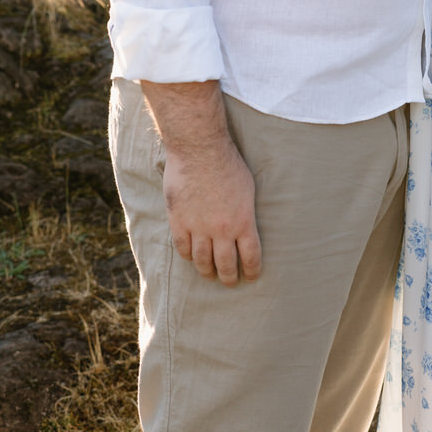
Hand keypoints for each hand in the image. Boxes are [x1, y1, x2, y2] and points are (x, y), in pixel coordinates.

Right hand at [162, 138, 261, 286]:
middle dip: (229, 278)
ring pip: (203, 261)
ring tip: (210, 275)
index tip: (251, 276)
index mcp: (243, 221)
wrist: (199, 148)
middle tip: (230, 282)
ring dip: (207, 271)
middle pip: (226, 265)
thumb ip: (245, 212)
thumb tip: (245, 227)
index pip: (251, 257)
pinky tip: (192, 257)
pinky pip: (183, 248)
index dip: (252, 271)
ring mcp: (198, 228)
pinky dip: (188, 256)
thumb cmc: (228, 163)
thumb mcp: (248, 188)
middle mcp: (222, 230)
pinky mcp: (179, 222)